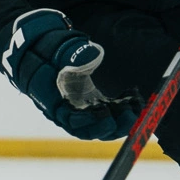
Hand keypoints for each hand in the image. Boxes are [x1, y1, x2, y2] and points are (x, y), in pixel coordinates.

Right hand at [0, 9, 135, 141]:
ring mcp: (81, 110)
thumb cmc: (48, 50)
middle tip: (131, 116)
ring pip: (101, 125)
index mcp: (55, 102)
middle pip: (90, 130)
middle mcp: (68, 112)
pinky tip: (133, 96)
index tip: (107, 115)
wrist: (43, 50)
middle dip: (112, 127)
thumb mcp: (58, 49)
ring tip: (137, 106)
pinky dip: (121, 109)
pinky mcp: (91, 105)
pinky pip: (108, 114)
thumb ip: (74, 53)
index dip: (90, 123)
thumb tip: (95, 54)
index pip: (72, 122)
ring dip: (121, 121)